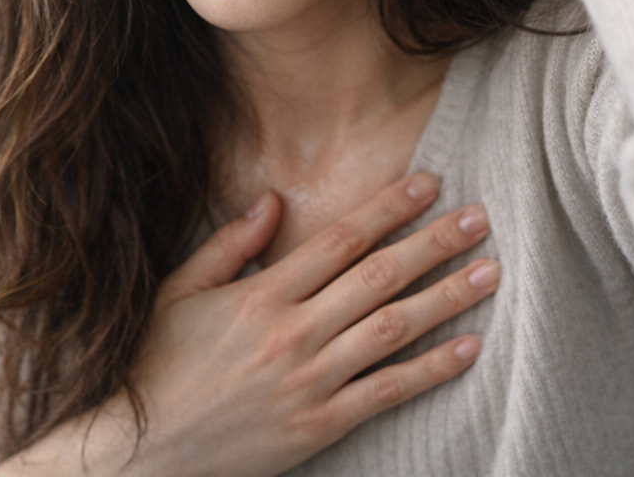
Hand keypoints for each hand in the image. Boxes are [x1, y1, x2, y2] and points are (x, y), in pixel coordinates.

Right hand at [1, 173, 497, 475]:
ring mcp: (309, 382)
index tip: (429, 183)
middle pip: (379, 277)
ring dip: (447, 298)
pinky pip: (386, 392)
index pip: (340, 240)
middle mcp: (292, 333)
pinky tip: (468, 347)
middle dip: (435, 243)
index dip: (388, 209)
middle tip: (480, 218)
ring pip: (393, 329)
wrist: (143, 451)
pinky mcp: (319, 427)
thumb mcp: (180, 294)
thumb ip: (230, 245)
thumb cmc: (158, 366)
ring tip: (490, 273)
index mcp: (260, 295)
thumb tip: (273, 200)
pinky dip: (431, 370)